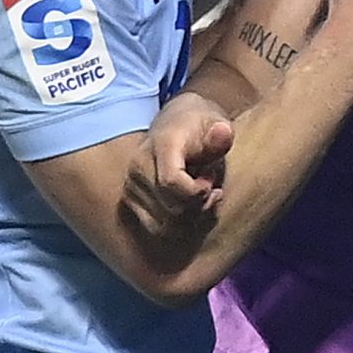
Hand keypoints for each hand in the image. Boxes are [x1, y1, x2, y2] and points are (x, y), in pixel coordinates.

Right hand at [128, 93, 235, 231]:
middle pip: (171, 209)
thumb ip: (221, 134)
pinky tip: (190, 205)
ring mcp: (131, 186)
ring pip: (165, 225)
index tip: (211, 181)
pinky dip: (180, 225)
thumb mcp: (217, 124)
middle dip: (200, 205)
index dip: (198, 192)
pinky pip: (158, 229)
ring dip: (191, 217)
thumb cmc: (201, 127)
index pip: (171, 182)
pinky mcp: (129, 203)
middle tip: (211, 185)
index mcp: (161, 145)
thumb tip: (223, 132)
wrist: (176, 124)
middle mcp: (139, 166)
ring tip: (201, 194)